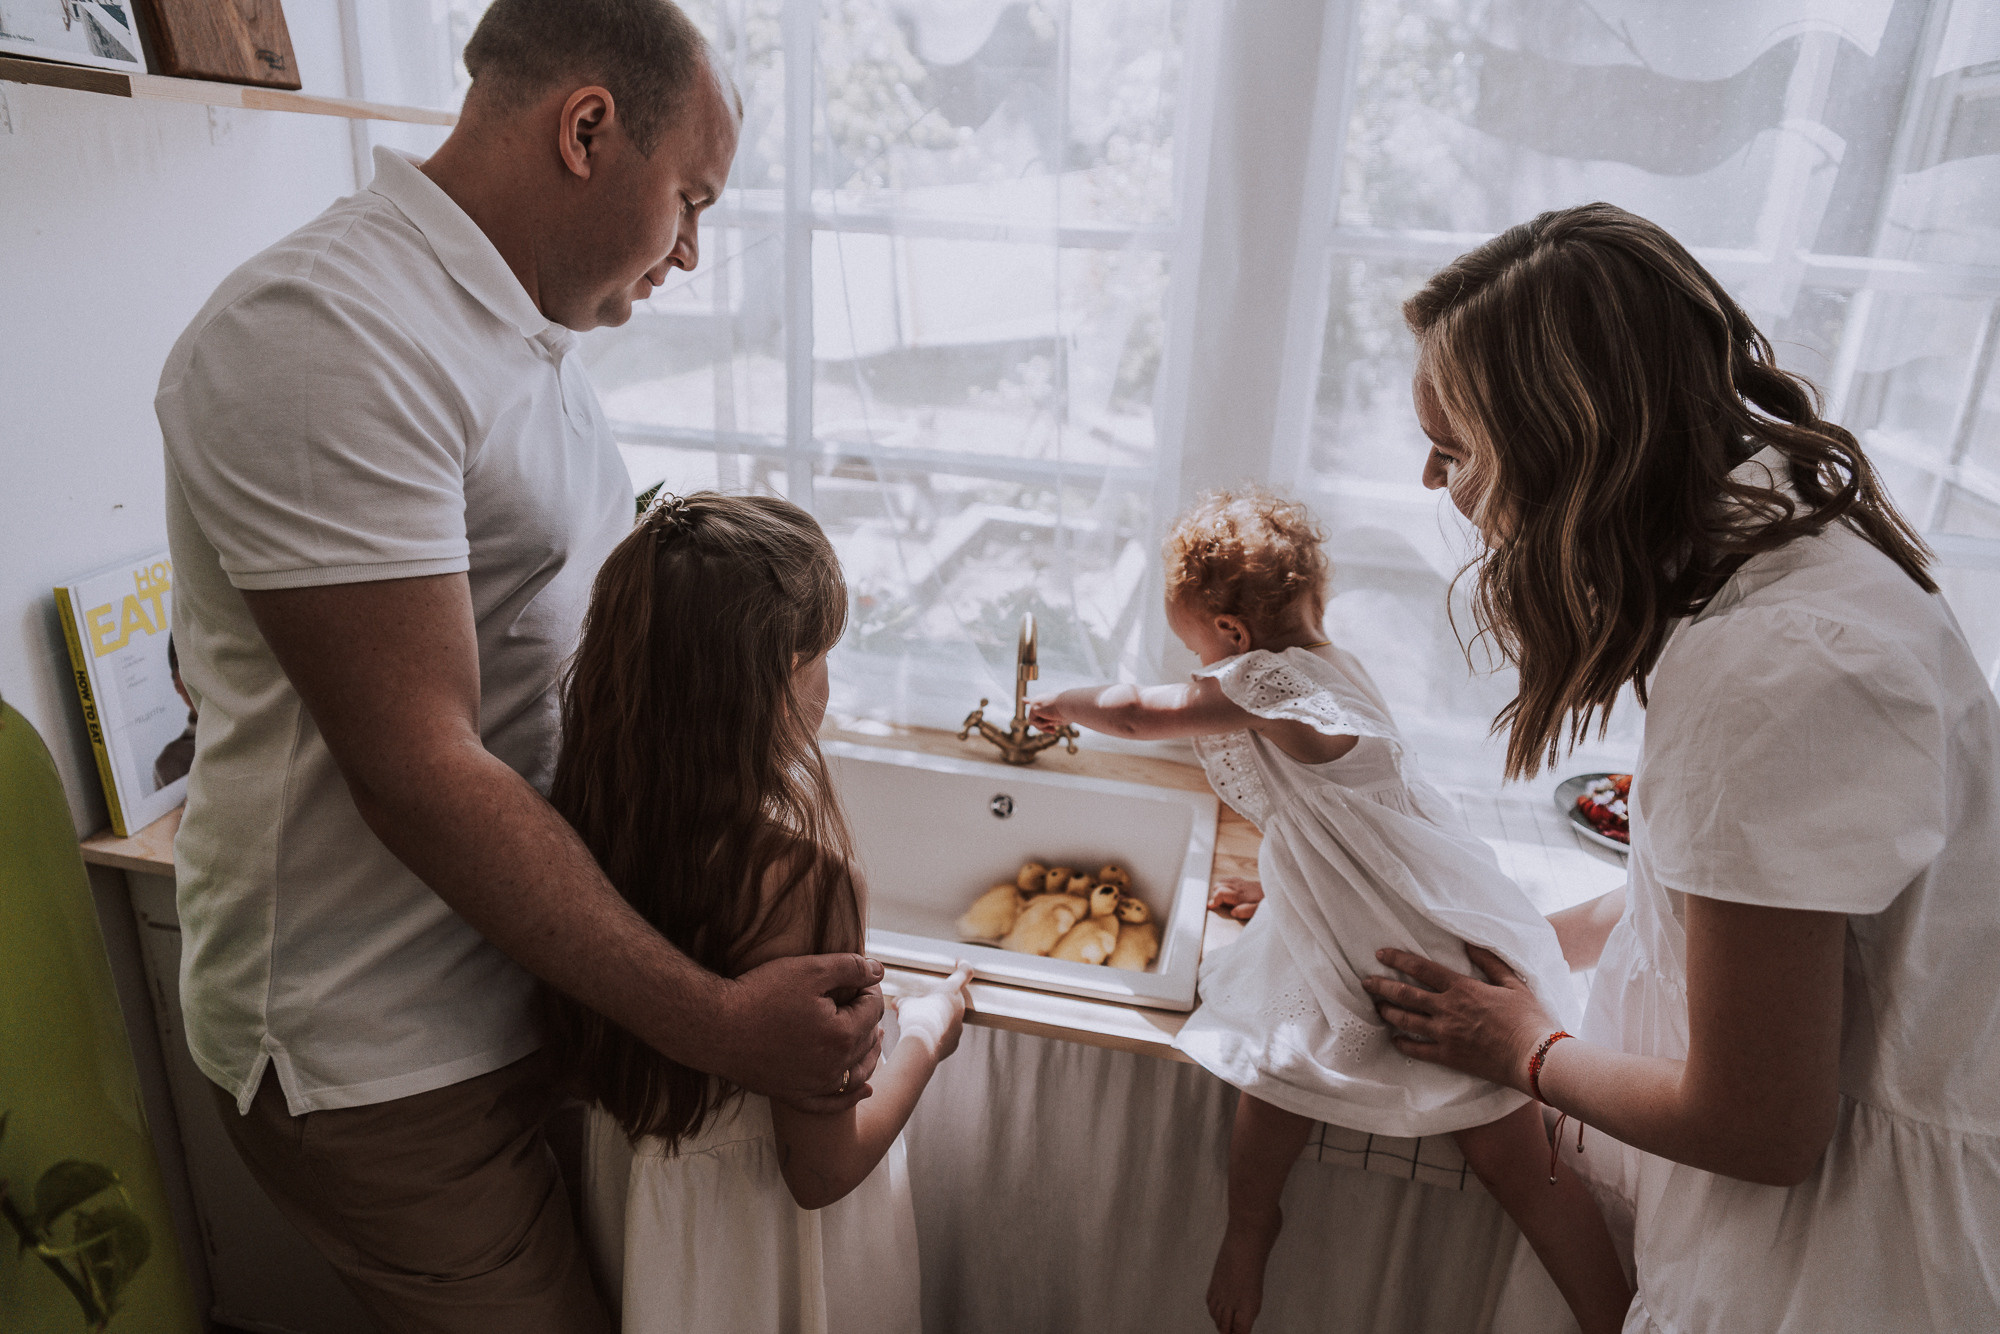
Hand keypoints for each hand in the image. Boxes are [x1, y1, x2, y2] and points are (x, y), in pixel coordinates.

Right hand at [711, 953, 885, 1111]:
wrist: (716, 1027)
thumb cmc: (760, 995)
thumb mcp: (809, 970)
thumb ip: (849, 968)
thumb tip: (878, 971)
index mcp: (842, 1035)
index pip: (872, 1010)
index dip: (870, 990)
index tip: (859, 979)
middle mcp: (833, 1067)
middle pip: (866, 1040)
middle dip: (869, 1018)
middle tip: (862, 999)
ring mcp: (814, 1086)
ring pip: (856, 1073)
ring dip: (869, 1054)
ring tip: (874, 1038)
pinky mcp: (794, 1095)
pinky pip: (830, 1103)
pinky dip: (849, 1097)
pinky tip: (862, 1090)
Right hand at [892, 962, 973, 1063]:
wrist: (920, 1046)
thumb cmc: (915, 1018)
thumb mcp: (905, 1005)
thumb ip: (904, 1001)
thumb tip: (897, 1002)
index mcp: (950, 991)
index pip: (964, 973)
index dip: (963, 965)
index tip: (960, 962)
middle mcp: (958, 1007)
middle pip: (952, 998)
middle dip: (937, 999)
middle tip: (920, 1002)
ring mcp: (958, 1025)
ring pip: (948, 1017)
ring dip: (936, 1017)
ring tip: (917, 1022)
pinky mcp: (954, 1042)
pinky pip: (946, 1034)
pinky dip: (936, 1033)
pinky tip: (922, 1036)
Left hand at [1026, 695, 1066, 730]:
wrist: (1070, 705)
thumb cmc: (1069, 712)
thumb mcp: (1060, 719)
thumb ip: (1050, 721)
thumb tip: (1040, 725)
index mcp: (1048, 700)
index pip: (1036, 700)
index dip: (1029, 701)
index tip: (1023, 699)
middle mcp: (1041, 699)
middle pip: (1036, 717)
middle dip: (1044, 727)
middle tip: (1054, 731)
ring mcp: (1036, 702)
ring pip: (1033, 721)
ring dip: (1043, 726)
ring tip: (1052, 724)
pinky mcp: (1033, 707)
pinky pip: (1032, 722)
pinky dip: (1041, 725)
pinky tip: (1049, 720)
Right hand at [1207, 878, 1263, 919]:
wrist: (1279, 891)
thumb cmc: (1268, 903)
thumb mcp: (1259, 910)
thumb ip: (1245, 911)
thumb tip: (1233, 912)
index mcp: (1240, 895)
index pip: (1220, 893)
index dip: (1213, 900)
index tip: (1211, 906)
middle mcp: (1239, 886)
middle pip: (1219, 886)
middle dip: (1215, 895)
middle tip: (1218, 905)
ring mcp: (1242, 882)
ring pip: (1223, 882)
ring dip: (1219, 889)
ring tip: (1221, 899)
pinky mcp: (1245, 881)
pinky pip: (1230, 879)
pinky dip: (1225, 884)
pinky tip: (1228, 890)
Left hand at [1361, 945, 1553, 1093]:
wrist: (1534, 1056)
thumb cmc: (1529, 1018)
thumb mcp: (1512, 983)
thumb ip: (1490, 962)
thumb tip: (1469, 944)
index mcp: (1462, 988)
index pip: (1421, 968)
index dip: (1398, 959)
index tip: (1380, 954)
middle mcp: (1447, 1009)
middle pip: (1405, 994)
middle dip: (1381, 985)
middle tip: (1365, 981)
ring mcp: (1445, 1034)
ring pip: (1406, 1020)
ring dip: (1388, 1011)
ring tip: (1377, 1006)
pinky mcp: (1448, 1056)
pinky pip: (1417, 1050)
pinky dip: (1402, 1044)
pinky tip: (1394, 1039)